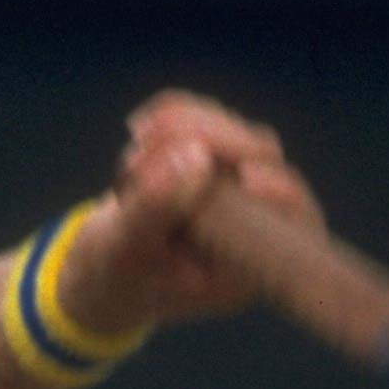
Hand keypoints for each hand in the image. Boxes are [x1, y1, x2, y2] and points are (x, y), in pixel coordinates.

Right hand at [58, 91, 324, 338]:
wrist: (96, 269)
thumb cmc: (112, 274)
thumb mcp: (124, 246)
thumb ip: (156, 206)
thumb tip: (198, 157)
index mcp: (245, 270)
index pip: (292, 225)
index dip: (281, 194)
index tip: (246, 177)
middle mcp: (253, 231)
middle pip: (263, 161)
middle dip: (207, 138)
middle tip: (144, 140)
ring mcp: (238, 194)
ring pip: (238, 134)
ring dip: (185, 124)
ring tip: (130, 153)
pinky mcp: (219, 165)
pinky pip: (215, 122)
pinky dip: (178, 115)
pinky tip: (141, 127)